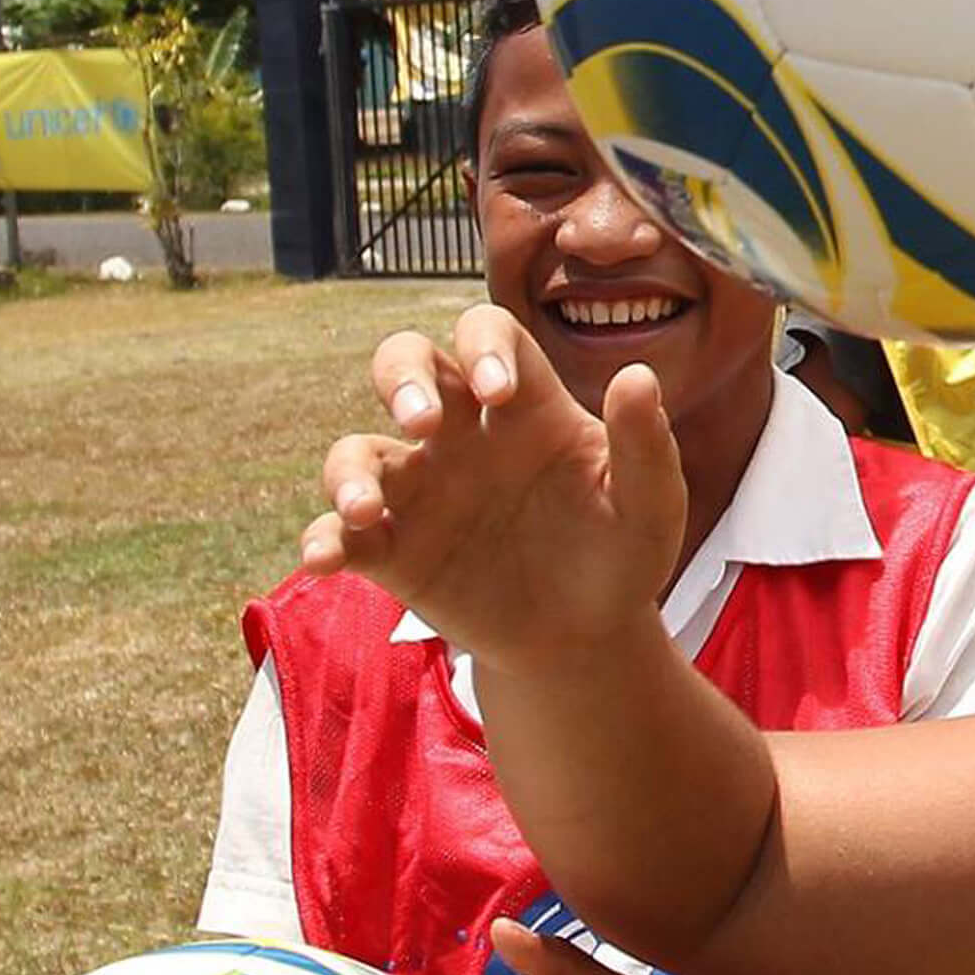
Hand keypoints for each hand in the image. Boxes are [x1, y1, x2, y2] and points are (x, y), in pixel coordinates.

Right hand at [303, 305, 686, 668]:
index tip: (498, 392)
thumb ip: (646, 445)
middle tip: (421, 422)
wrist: (588, 639)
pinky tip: (324, 558)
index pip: (488, 335)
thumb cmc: (620, 556)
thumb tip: (639, 376)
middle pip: (405, 363)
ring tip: (364, 508)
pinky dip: (325, 540)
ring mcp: (422, 490)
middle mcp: (462, 434)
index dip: (483, 346)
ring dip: (350, 471)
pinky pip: (343, 534)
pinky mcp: (394, 551)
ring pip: (359, 450)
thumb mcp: (650, 505)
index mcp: (525, 406)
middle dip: (400, 378)